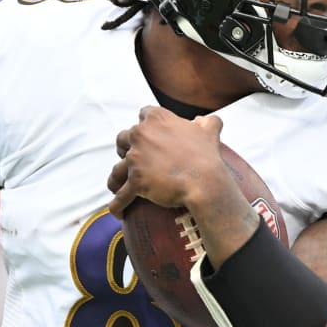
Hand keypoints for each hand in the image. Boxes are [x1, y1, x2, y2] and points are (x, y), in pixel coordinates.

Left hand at [107, 106, 229, 217]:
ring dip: (116, 178)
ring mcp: (136, 158)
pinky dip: (117, 205)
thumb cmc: (207, 157)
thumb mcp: (209, 133)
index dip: (144, 125)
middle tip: (133, 159)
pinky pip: (121, 196)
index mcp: (157, 119)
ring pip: (117, 169)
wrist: (205, 182)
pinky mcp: (135, 180)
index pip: (143, 114)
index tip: (148, 134)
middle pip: (123, 138)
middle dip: (125, 148)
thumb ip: (207, 122)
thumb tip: (206, 120)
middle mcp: (141, 134)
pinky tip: (117, 212)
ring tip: (118, 186)